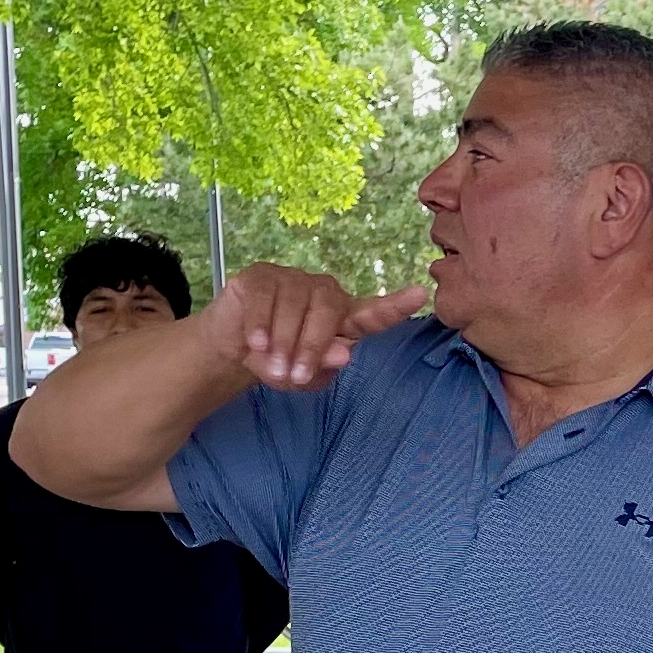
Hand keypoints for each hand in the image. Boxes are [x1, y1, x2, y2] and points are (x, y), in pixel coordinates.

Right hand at [205, 263, 426, 391]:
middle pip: (328, 311)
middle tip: (294, 376)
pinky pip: (265, 298)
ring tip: (271, 366)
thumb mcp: (301, 376)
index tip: (420, 294)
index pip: (373, 312)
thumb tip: (344, 351)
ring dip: (282, 341)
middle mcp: (322, 293)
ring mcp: (292, 279)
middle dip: (311, 347)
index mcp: (343, 318)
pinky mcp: (261, 276)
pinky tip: (255, 344)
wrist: (232, 350)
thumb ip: (323, 366)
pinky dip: (261, 324)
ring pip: (295, 305)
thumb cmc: (278, 362)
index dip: (395, 305)